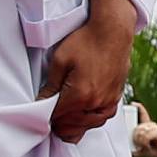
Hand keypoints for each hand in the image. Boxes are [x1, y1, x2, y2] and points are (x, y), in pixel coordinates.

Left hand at [40, 0, 139, 144]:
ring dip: (75, 125)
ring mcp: (109, 101)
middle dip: (59, 123)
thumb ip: (50, 86)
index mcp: (80, 95)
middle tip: (49, 118)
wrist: (113, 30)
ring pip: (88, 125)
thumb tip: (41, 101)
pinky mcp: (116, 96)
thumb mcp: (60, 60)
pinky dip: (90, 120)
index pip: (56, 118)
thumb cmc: (88, 41)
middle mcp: (96, 102)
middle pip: (72, 126)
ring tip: (64, 120)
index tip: (40, 114)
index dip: (45, 118)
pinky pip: (102, 117)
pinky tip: (83, 115)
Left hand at [131, 103, 156, 156]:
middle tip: (138, 145)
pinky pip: (146, 135)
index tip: (133, 103)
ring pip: (141, 131)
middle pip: (137, 127)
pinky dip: (144, 141)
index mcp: (147, 127)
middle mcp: (151, 125)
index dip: (138, 108)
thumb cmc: (154, 150)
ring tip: (143, 146)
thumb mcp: (141, 150)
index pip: (143, 114)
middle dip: (135, 137)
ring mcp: (154, 127)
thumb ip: (134, 149)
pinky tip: (146, 145)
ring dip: (139, 140)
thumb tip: (126, 148)